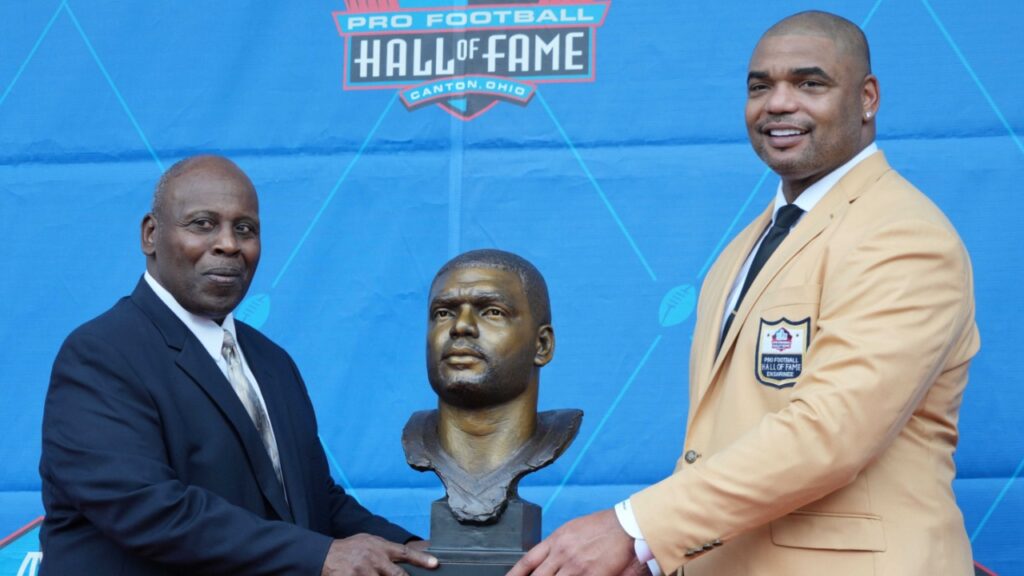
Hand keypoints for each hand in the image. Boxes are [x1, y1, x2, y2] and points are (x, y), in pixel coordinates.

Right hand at [321, 533, 437, 574]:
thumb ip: (386, 550)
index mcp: (381, 547)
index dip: (421, 559)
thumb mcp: (369, 542)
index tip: (435, 564)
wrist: (325, 554)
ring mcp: (363, 571)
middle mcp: (374, 559)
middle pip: (398, 575)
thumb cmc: (351, 549)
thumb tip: (406, 556)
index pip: (405, 553)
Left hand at [506, 509, 647, 575]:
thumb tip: (547, 559)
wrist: (627, 525)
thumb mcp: (573, 529)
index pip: (528, 560)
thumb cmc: (603, 526)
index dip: (515, 574)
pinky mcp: (592, 575)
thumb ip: (558, 545)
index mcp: (556, 540)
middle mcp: (562, 553)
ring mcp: (575, 565)